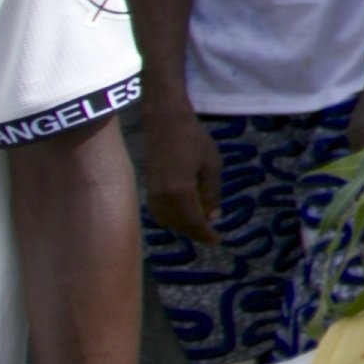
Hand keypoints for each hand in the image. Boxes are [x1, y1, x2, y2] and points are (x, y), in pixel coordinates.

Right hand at [139, 98, 220, 246]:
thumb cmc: (193, 139)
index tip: (218, 241)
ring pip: (166, 220)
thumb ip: (211, 193)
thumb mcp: (211, 165)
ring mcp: (151, 193)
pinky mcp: (146, 188)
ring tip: (200, 223)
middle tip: (211, 234)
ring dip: (182, 226)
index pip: (193, 222)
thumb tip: (213, 217)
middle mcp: (162, 197)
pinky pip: (157, 212)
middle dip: (195, 232)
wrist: (164, 122)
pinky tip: (183, 213)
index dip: (206, 234)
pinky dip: (171, 218)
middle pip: (179, 224)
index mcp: (180, 191)